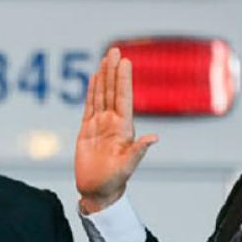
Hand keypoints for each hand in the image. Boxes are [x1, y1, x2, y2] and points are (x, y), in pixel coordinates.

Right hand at [75, 48, 157, 212]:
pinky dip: (91, 91)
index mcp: (124, 128)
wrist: (98, 190)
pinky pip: (89, 106)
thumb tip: (155, 138)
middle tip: (115, 50)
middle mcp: (113, 123)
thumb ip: (139, 151)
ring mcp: (100, 125)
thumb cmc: (115, 180)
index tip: (125, 61)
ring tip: (105, 58)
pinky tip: (93, 79)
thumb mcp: (128, 166)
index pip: (123, 98)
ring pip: (101, 95)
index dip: (124, 79)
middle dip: (113, 71)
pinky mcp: (87, 130)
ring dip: (103, 77)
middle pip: (112, 91)